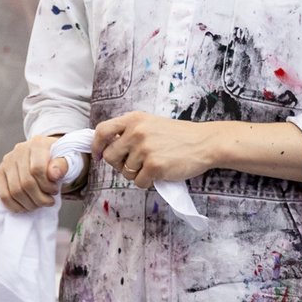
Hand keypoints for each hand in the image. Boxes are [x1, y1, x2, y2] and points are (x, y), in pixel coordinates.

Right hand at [0, 132, 72, 212]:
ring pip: (14, 191)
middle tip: (48, 202)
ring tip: (39, 204)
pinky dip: (15, 206)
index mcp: (38, 144)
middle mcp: (20, 149)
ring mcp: (7, 160)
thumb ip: (63, 165)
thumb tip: (54, 174)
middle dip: (40, 199)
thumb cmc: (58, 160)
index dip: (47, 186)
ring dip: (29, 204)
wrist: (48, 156)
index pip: (37, 169)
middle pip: (26, 183)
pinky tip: (26, 207)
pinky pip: (3, 194)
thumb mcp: (68, 160)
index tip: (54, 191)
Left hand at [95, 112, 215, 186]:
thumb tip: (108, 147)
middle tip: (135, 165)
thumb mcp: (152, 123)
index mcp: (134, 119)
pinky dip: (147, 182)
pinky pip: (139, 182)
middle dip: (119, 165)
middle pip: (110, 156)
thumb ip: (131, 131)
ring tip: (153, 166)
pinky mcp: (154, 166)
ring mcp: (145, 149)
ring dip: (137, 174)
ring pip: (125, 172)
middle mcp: (137, 132)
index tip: (98, 155)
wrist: (204, 143)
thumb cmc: (179, 136)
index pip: (102, 131)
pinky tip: (159, 173)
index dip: (96, 146)